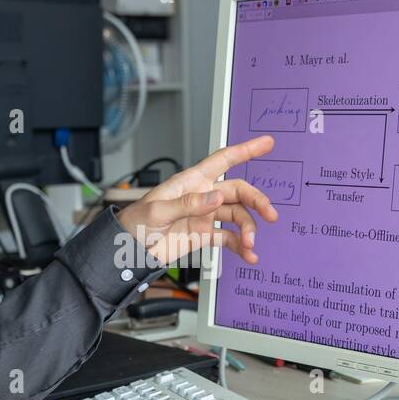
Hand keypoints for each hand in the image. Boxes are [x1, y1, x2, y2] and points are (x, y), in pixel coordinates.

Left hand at [114, 135, 279, 265]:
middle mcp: (202, 196)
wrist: (128, 250)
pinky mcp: (204, 235)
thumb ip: (188, 204)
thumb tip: (217, 197)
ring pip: (237, 216)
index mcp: (191, 181)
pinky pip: (228, 238)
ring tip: (250, 244)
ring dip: (248, 229)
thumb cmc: (135, 223)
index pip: (222, 160)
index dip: (245, 150)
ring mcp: (205, 216)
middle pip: (238, 191)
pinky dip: (241, 246)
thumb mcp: (157, 211)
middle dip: (256, 201)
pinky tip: (249, 255)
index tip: (267, 144)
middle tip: (270, 214)